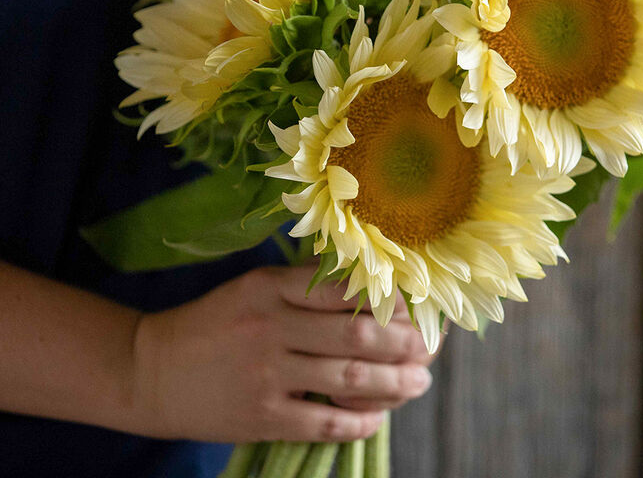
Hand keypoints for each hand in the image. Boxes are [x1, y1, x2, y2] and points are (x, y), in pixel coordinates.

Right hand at [131, 264, 437, 442]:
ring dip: (393, 383)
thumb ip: (303, 284)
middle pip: (357, 334)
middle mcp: (272, 327)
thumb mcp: (253, 287)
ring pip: (348, 377)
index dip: (388, 300)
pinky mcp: (262, 416)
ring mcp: (267, 374)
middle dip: (404, 343)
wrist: (151, 370)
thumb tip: (363, 284)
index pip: (345, 290)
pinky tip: (378, 417)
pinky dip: (358, 420)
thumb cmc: (213, 322)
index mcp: (272, 288)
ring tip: (419, 383)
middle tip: (429, 350)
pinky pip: (324, 420)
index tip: (415, 308)